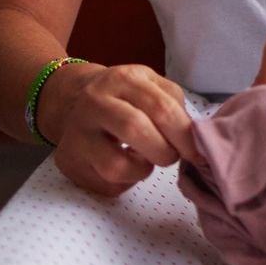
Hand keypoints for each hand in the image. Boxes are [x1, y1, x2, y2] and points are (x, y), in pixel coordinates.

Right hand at [39, 62, 202, 196]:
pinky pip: (104, 184)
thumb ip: (174, 104)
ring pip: (115, 166)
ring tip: (145, 161)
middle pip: (135, 131)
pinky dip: (124, 182)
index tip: (197, 151)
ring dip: (142, 171)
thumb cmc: (123, 96)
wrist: (72, 99)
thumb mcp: (150, 85)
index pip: (161, 108)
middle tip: (171, 157)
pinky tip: (125, 166)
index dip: (184, 135)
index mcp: (122, 80)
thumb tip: (194, 138)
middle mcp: (95, 103)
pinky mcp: (68, 160)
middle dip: (164, 152)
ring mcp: (77, 133)